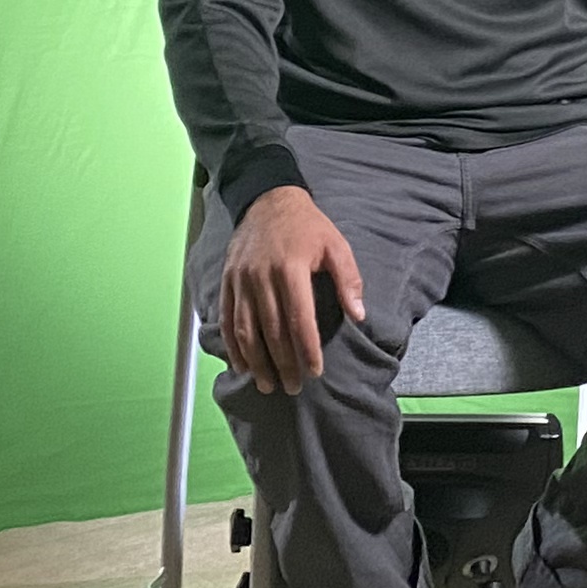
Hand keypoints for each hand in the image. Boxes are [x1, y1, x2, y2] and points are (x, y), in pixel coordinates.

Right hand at [220, 185, 364, 396]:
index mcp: (291, 268)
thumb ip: (349, 280)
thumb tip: (359, 315)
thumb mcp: (336, 245)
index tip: (315, 371)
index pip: (299, 319)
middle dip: (283, 364)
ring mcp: (241, 280)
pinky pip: (227, 319)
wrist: (268, 199)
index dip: (307, 349)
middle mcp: (261, 277)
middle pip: (271, 331)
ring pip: (246, 330)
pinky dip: (232, 346)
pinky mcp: (227, 281)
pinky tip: (242, 366)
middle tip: (294, 388)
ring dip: (256, 362)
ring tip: (268, 385)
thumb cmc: (307, 226)